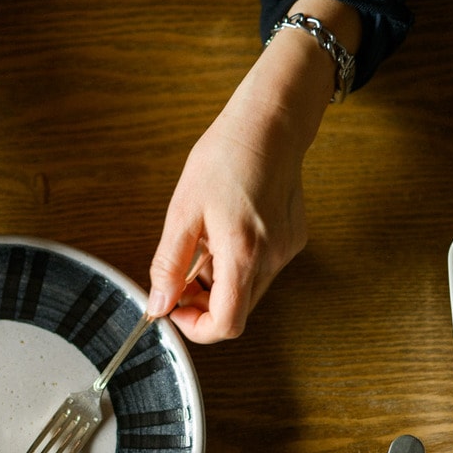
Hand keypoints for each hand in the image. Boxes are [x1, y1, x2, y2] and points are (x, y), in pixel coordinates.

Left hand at [147, 94, 309, 342]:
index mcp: (244, 254)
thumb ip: (169, 264)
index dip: (197, 327)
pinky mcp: (293, 240)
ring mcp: (287, 250)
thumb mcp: (183, 211)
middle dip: (204, 303)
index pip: (227, 324)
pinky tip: (225, 232)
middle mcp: (273, 258)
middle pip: (237, 311)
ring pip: (249, 291)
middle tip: (180, 277)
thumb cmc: (226, 157)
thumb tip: (159, 302)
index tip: (175, 310)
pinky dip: (238, 264)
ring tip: (203, 245)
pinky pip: (262, 269)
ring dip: (219, 283)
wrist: (270, 124)